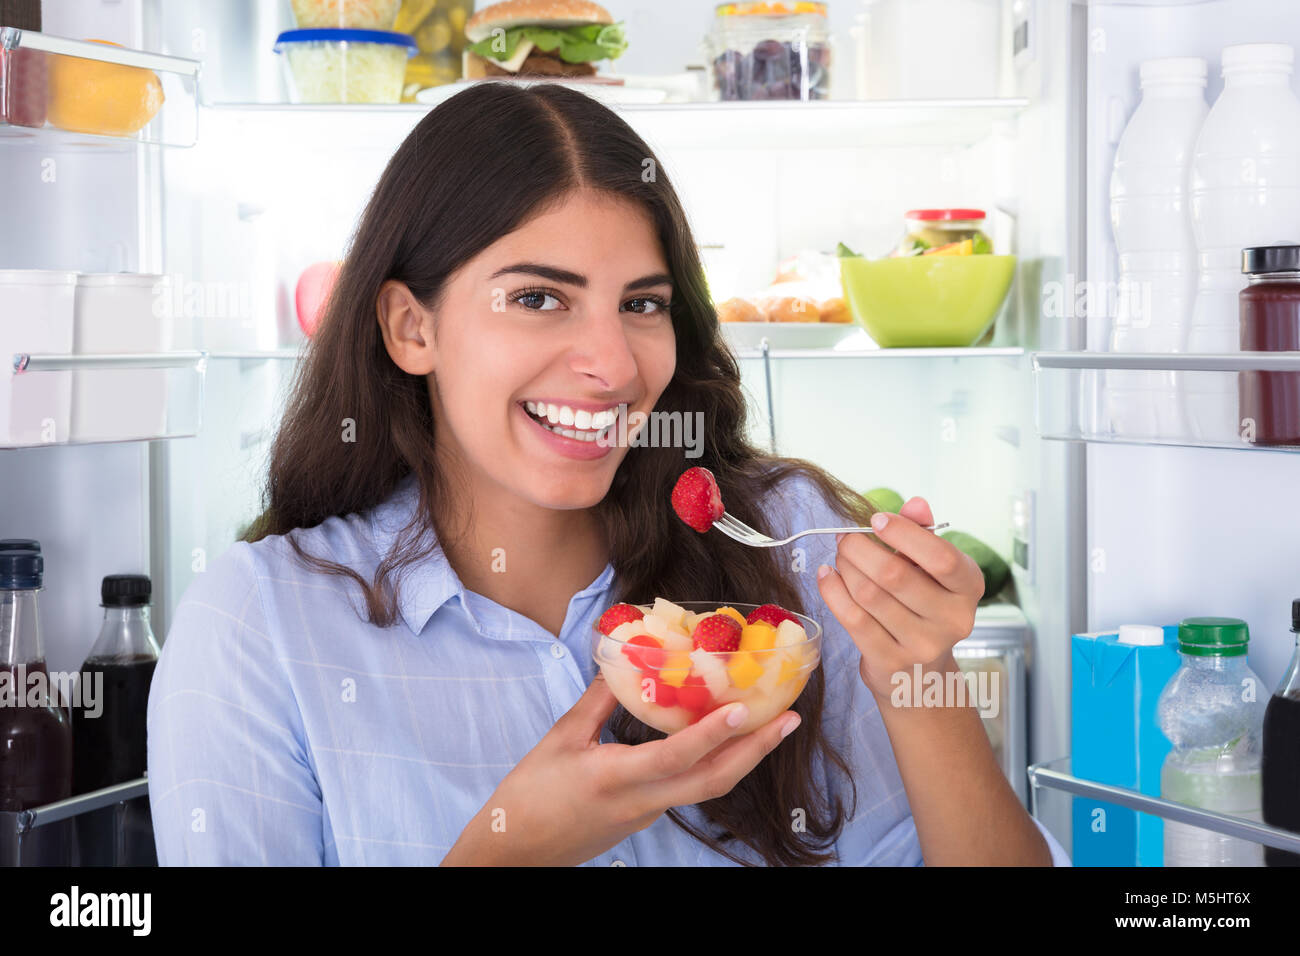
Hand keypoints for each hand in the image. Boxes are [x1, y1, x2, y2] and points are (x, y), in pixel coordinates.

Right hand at [441, 673, 800, 865]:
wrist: (515, 853)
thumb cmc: (529, 795)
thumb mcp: (560, 739)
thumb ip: (596, 701)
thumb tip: (621, 660)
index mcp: (615, 778)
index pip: (675, 756)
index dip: (712, 733)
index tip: (744, 709)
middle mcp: (641, 801)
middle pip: (713, 782)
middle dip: (757, 751)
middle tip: (791, 719)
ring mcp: (647, 813)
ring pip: (707, 788)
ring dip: (744, 758)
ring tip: (773, 727)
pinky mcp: (645, 816)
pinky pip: (688, 787)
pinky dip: (713, 763)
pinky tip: (723, 739)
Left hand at [815, 497, 983, 699]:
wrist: (920, 673)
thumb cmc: (923, 605)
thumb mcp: (931, 569)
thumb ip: (923, 533)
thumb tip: (916, 504)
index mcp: (969, 587)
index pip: (941, 557)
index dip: (904, 534)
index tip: (876, 520)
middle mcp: (953, 619)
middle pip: (895, 574)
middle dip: (860, 549)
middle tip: (845, 539)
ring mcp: (922, 645)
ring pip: (869, 594)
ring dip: (846, 568)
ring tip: (840, 557)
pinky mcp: (890, 661)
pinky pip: (853, 618)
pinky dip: (833, 591)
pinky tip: (827, 576)